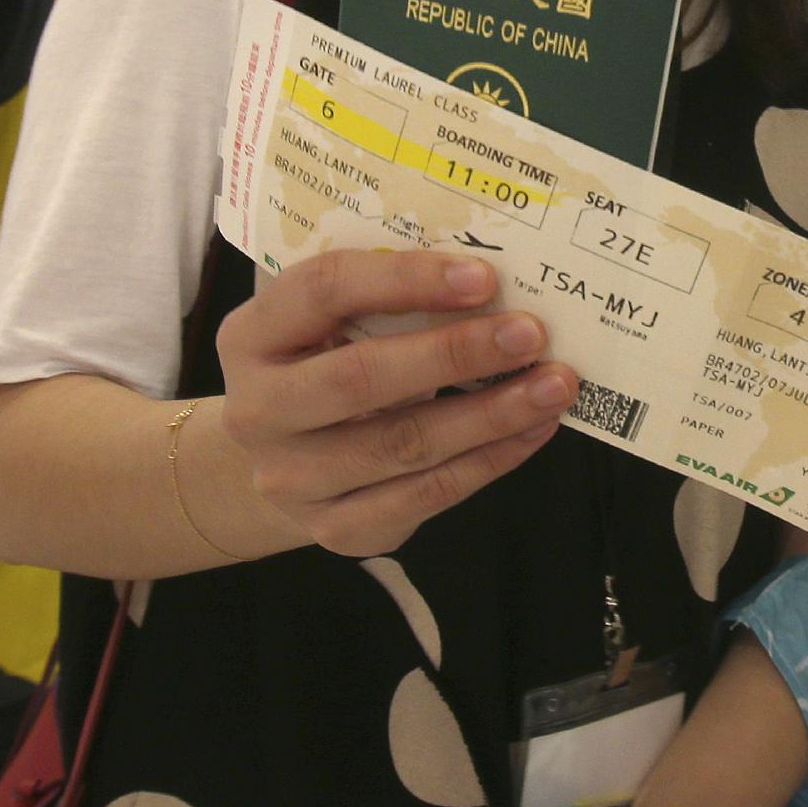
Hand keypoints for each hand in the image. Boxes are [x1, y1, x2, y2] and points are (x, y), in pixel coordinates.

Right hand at [217, 251, 577, 555]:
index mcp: (252, 335)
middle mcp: (258, 411)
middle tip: (531, 334)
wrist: (278, 462)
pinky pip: (425, 495)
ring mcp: (291, 479)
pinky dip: (490, 461)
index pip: (324, 291)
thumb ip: (386, 300)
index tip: (483, 276)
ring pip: (403, 445)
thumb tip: (497, 283)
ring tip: (554, 385)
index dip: (405, 280)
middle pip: (361, 377)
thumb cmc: (323, 366)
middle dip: (455, 353)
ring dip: (491, 414)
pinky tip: (534, 431)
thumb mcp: (327, 324)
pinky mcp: (336, 529)